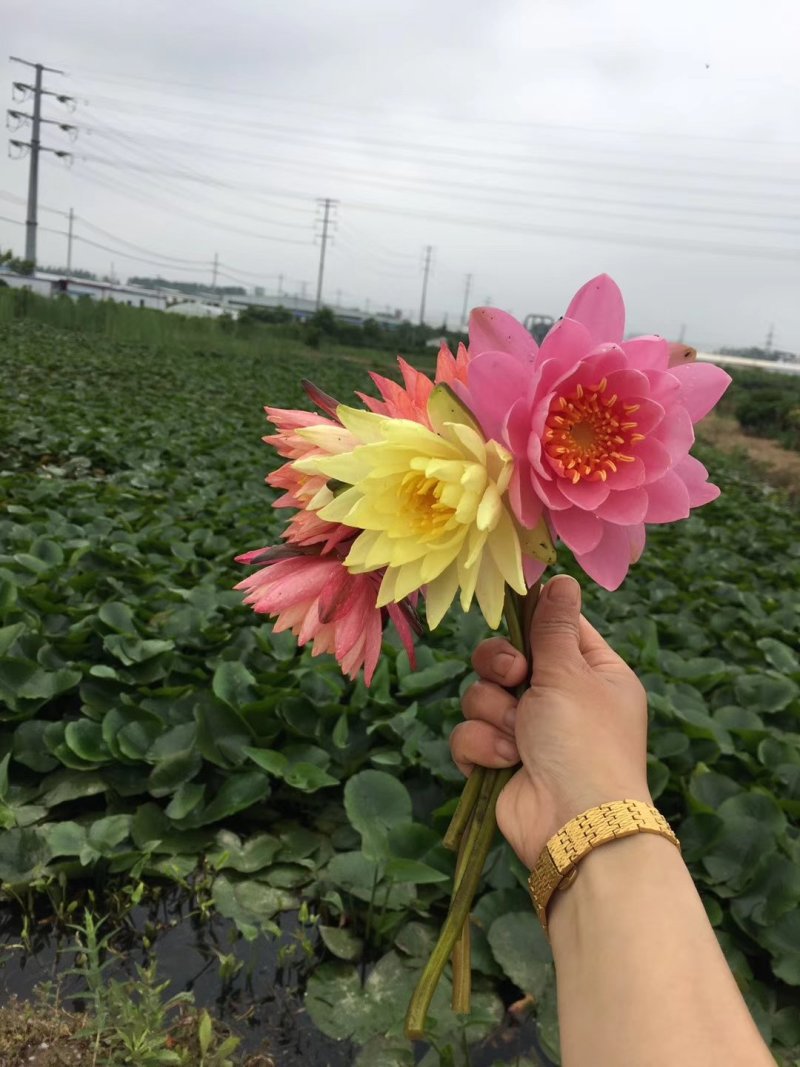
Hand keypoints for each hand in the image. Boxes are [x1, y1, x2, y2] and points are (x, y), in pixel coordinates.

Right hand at [450, 575, 652, 870]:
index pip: (555, 628)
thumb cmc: (584, 742)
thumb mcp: (571, 673)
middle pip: (506, 658)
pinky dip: (484, 747)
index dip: (531, 622)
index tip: (515, 615)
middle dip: (501, 668)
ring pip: (481, 695)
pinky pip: (470, 734)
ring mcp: (528, 732)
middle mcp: (561, 699)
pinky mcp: (499, 761)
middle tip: (516, 678)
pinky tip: (506, 763)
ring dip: (494, 713)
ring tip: (518, 737)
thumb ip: (553, 626)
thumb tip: (562, 577)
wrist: (574, 824)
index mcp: (593, 673)